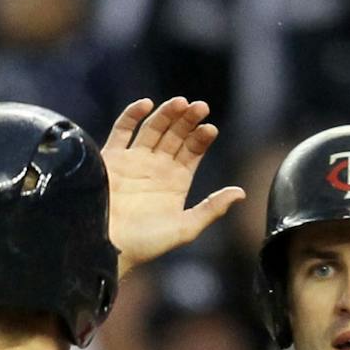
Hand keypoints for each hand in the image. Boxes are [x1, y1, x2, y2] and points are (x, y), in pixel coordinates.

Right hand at [101, 98, 246, 273]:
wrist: (107, 247)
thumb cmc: (146, 244)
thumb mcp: (185, 228)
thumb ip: (212, 209)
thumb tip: (241, 193)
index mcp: (175, 182)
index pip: (192, 152)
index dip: (201, 138)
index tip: (210, 128)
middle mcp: (156, 168)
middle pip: (175, 135)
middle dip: (188, 121)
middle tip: (200, 107)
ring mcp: (134, 161)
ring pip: (153, 128)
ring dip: (166, 114)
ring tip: (180, 102)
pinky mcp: (112, 158)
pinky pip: (122, 130)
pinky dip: (132, 115)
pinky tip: (146, 104)